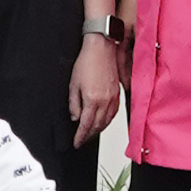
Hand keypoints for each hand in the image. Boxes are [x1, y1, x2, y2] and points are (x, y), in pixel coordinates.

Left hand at [67, 31, 123, 145]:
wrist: (102, 47)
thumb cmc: (87, 61)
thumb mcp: (73, 84)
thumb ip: (74, 103)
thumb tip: (75, 117)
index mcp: (93, 100)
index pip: (86, 125)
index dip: (80, 136)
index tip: (76, 142)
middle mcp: (105, 101)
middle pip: (98, 125)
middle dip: (89, 135)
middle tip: (82, 139)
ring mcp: (113, 97)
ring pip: (107, 121)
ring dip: (99, 129)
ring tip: (92, 132)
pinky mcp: (118, 93)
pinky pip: (114, 112)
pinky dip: (108, 120)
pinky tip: (104, 120)